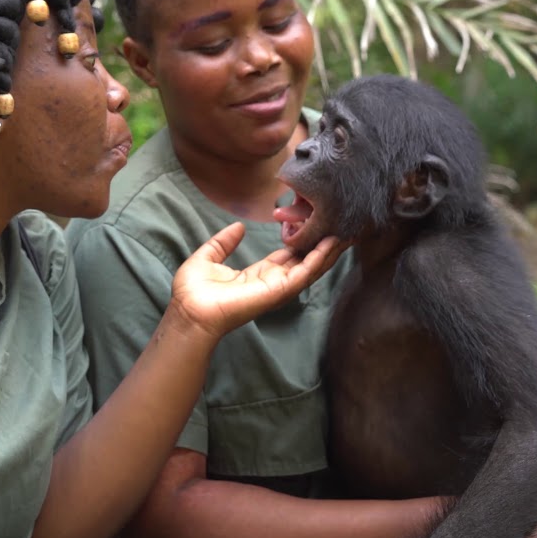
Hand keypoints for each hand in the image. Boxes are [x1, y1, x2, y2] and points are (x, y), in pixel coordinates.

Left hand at [167, 222, 348, 340]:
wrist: (190, 312)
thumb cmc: (193, 292)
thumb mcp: (207, 257)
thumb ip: (224, 242)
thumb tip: (239, 227)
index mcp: (256, 275)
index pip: (286, 257)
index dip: (301, 242)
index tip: (315, 226)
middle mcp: (271, 282)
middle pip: (304, 262)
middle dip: (322, 246)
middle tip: (341, 226)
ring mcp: (277, 287)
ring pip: (310, 267)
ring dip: (328, 250)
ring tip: (346, 231)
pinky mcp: (279, 290)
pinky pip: (304, 273)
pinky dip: (319, 258)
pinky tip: (332, 242)